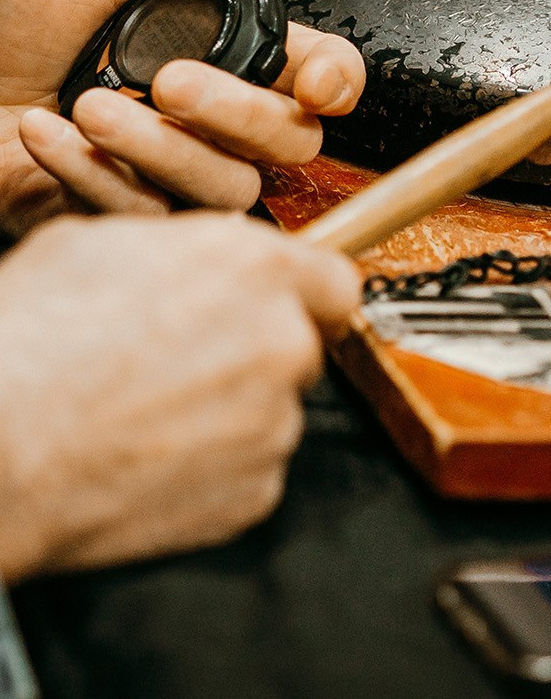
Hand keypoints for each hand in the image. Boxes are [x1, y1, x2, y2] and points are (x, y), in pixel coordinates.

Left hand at [0, 0, 364, 236]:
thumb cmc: (12, 16)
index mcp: (226, 44)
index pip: (320, 73)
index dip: (334, 81)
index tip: (315, 83)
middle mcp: (214, 114)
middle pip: (290, 140)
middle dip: (236, 114)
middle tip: (170, 83)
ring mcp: (177, 171)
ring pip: (227, 186)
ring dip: (159, 149)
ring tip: (89, 105)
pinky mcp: (132, 216)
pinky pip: (150, 215)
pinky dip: (95, 174)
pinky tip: (47, 133)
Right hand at [0, 210, 361, 580]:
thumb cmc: (30, 337)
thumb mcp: (101, 242)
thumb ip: (185, 248)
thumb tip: (205, 254)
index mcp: (254, 268)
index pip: (334, 280)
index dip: (306, 295)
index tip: (286, 307)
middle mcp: (280, 341)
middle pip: (303, 345)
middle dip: (261, 350)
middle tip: (193, 360)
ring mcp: (272, 424)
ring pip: (274, 410)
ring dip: (233, 410)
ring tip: (152, 411)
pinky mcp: (252, 494)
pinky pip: (250, 471)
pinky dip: (215, 467)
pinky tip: (151, 453)